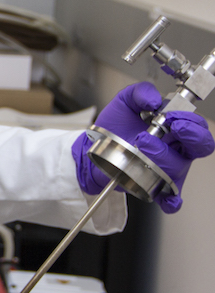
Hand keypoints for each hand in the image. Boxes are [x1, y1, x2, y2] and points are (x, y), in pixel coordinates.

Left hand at [72, 82, 213, 212]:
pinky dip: (171, 200)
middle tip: (171, 129)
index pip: (198, 127)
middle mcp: (175, 149)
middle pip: (200, 147)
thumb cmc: (114, 126)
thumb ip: (140, 92)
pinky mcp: (153, 185)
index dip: (191, 121)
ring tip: (140, 144)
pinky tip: (166, 197)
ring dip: (163, 156)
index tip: (171, 116)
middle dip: (190, 137)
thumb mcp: (124, 101)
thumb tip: (155, 99)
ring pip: (179, 168)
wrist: (92, 146)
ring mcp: (165, 168)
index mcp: (174, 129)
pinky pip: (170, 198)